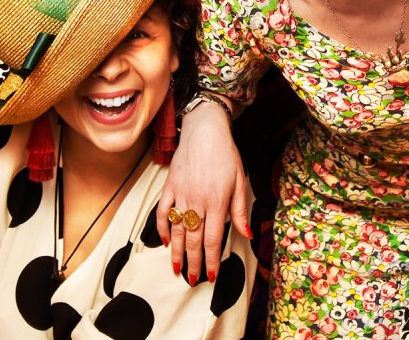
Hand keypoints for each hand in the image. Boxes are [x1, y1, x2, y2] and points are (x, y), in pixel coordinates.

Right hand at [157, 100, 249, 284]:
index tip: (210, 274)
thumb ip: (240, 210)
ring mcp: (181, 194)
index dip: (211, 259)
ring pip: (177, 229)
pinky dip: (162, 228)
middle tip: (193, 279)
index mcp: (217, 201)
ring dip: (177, 252)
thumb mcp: (240, 180)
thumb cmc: (226, 154)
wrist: (204, 130)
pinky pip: (162, 211)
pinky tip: (166, 241)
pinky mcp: (170, 187)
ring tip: (177, 269)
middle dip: (194, 262)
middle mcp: (197, 200)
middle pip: (194, 239)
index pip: (213, 238)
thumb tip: (246, 234)